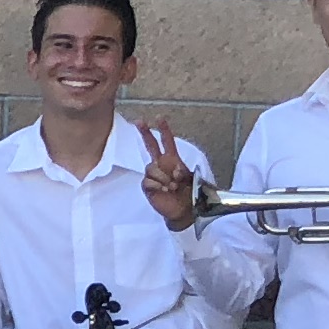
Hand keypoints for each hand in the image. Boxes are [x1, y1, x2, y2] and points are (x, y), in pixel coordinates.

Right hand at [136, 117, 198, 232]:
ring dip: (163, 176)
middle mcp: (160, 164)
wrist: (184, 210)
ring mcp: (153, 175)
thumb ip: (179, 170)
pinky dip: (157, 185)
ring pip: (151, 167)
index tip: (159, 118)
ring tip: (172, 186)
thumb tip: (171, 170)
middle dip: (145, 133)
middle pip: (150, 145)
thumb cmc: (188, 193)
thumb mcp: (189, 178)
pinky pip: (148, 180)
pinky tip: (164, 190)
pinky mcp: (147, 186)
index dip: (164, 130)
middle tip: (139, 121)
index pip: (166, 142)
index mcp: (172, 160)